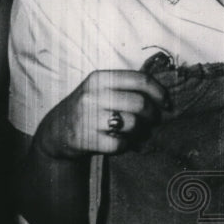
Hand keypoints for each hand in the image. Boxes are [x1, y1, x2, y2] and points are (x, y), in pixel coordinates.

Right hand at [37, 70, 168, 158]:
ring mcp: (89, 117)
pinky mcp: (87, 139)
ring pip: (132, 124)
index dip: (159, 92)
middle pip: (140, 103)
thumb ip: (126, 88)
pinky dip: (126, 146)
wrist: (56, 131)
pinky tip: (122, 143)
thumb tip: (163, 97)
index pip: (140, 80)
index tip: (166, 104)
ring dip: (140, 132)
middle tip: (152, 122)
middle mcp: (93, 95)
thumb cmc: (88, 109)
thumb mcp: (100, 89)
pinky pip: (120, 144)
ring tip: (136, 133)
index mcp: (99, 78)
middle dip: (152, 116)